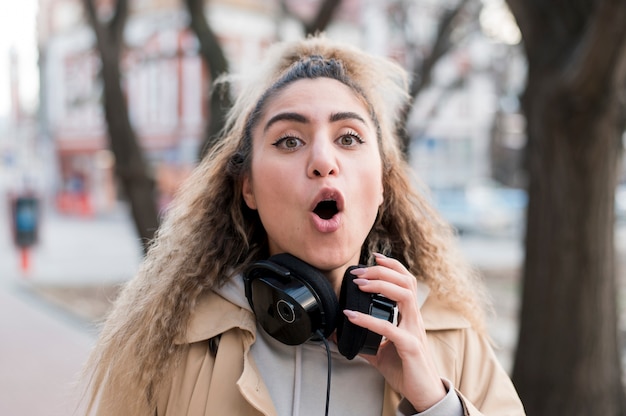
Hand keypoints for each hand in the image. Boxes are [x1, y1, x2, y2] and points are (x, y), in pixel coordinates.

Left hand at [343, 253, 446, 411]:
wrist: (423, 394)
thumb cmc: (406, 370)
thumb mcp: (380, 352)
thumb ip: (364, 340)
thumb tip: (339, 335)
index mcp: (409, 317)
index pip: (406, 282)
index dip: (392, 267)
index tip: (375, 257)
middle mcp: (414, 319)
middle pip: (406, 282)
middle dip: (382, 272)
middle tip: (359, 272)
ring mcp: (414, 331)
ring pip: (405, 295)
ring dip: (381, 285)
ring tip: (360, 284)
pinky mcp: (410, 346)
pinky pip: (390, 327)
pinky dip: (368, 319)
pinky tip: (352, 316)